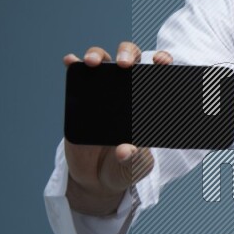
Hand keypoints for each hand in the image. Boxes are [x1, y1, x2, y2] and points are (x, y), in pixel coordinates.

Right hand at [62, 41, 172, 214]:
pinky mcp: (80, 99)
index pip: (158, 76)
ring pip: (102, 61)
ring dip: (97, 55)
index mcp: (147, 103)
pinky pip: (77, 76)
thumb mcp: (136, 167)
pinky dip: (74, 64)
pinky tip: (71, 62)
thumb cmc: (125, 167)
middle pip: (129, 59)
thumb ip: (136, 159)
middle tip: (125, 64)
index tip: (162, 61)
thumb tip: (126, 150)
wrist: (97, 179)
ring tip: (93, 63)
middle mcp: (126, 91)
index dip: (162, 62)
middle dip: (128, 54)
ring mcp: (102, 92)